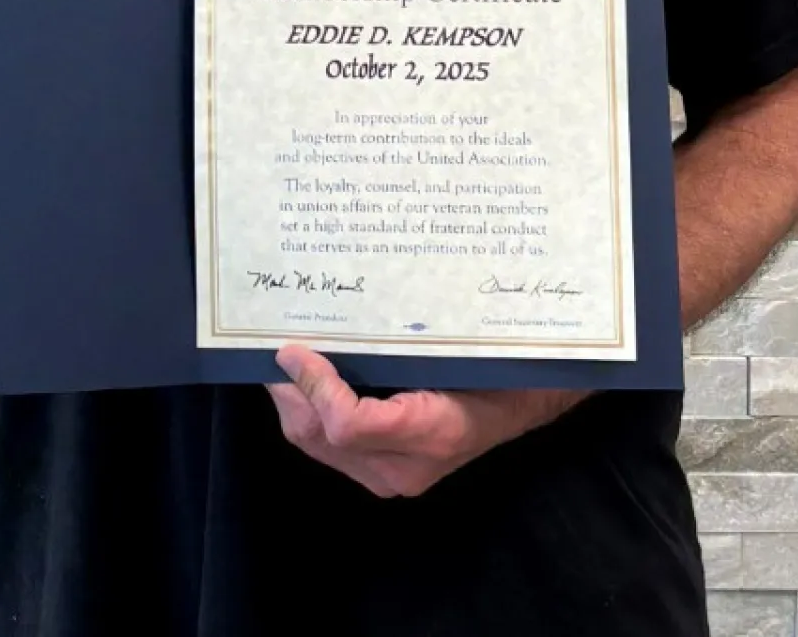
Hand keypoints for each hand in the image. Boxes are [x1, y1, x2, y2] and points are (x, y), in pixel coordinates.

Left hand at [267, 345, 581, 498]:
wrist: (523, 398)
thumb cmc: (494, 366)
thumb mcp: (455, 347)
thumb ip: (401, 345)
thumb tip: (341, 322)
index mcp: (428, 435)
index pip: (347, 425)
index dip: (315, 385)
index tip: (292, 348)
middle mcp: (402, 469)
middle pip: (320, 437)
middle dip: (289, 392)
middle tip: (274, 346)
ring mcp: (390, 476)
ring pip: (316, 444)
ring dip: (294, 401)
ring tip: (285, 359)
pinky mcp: (382, 470)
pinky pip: (330, 444)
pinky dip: (310, 411)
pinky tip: (306, 380)